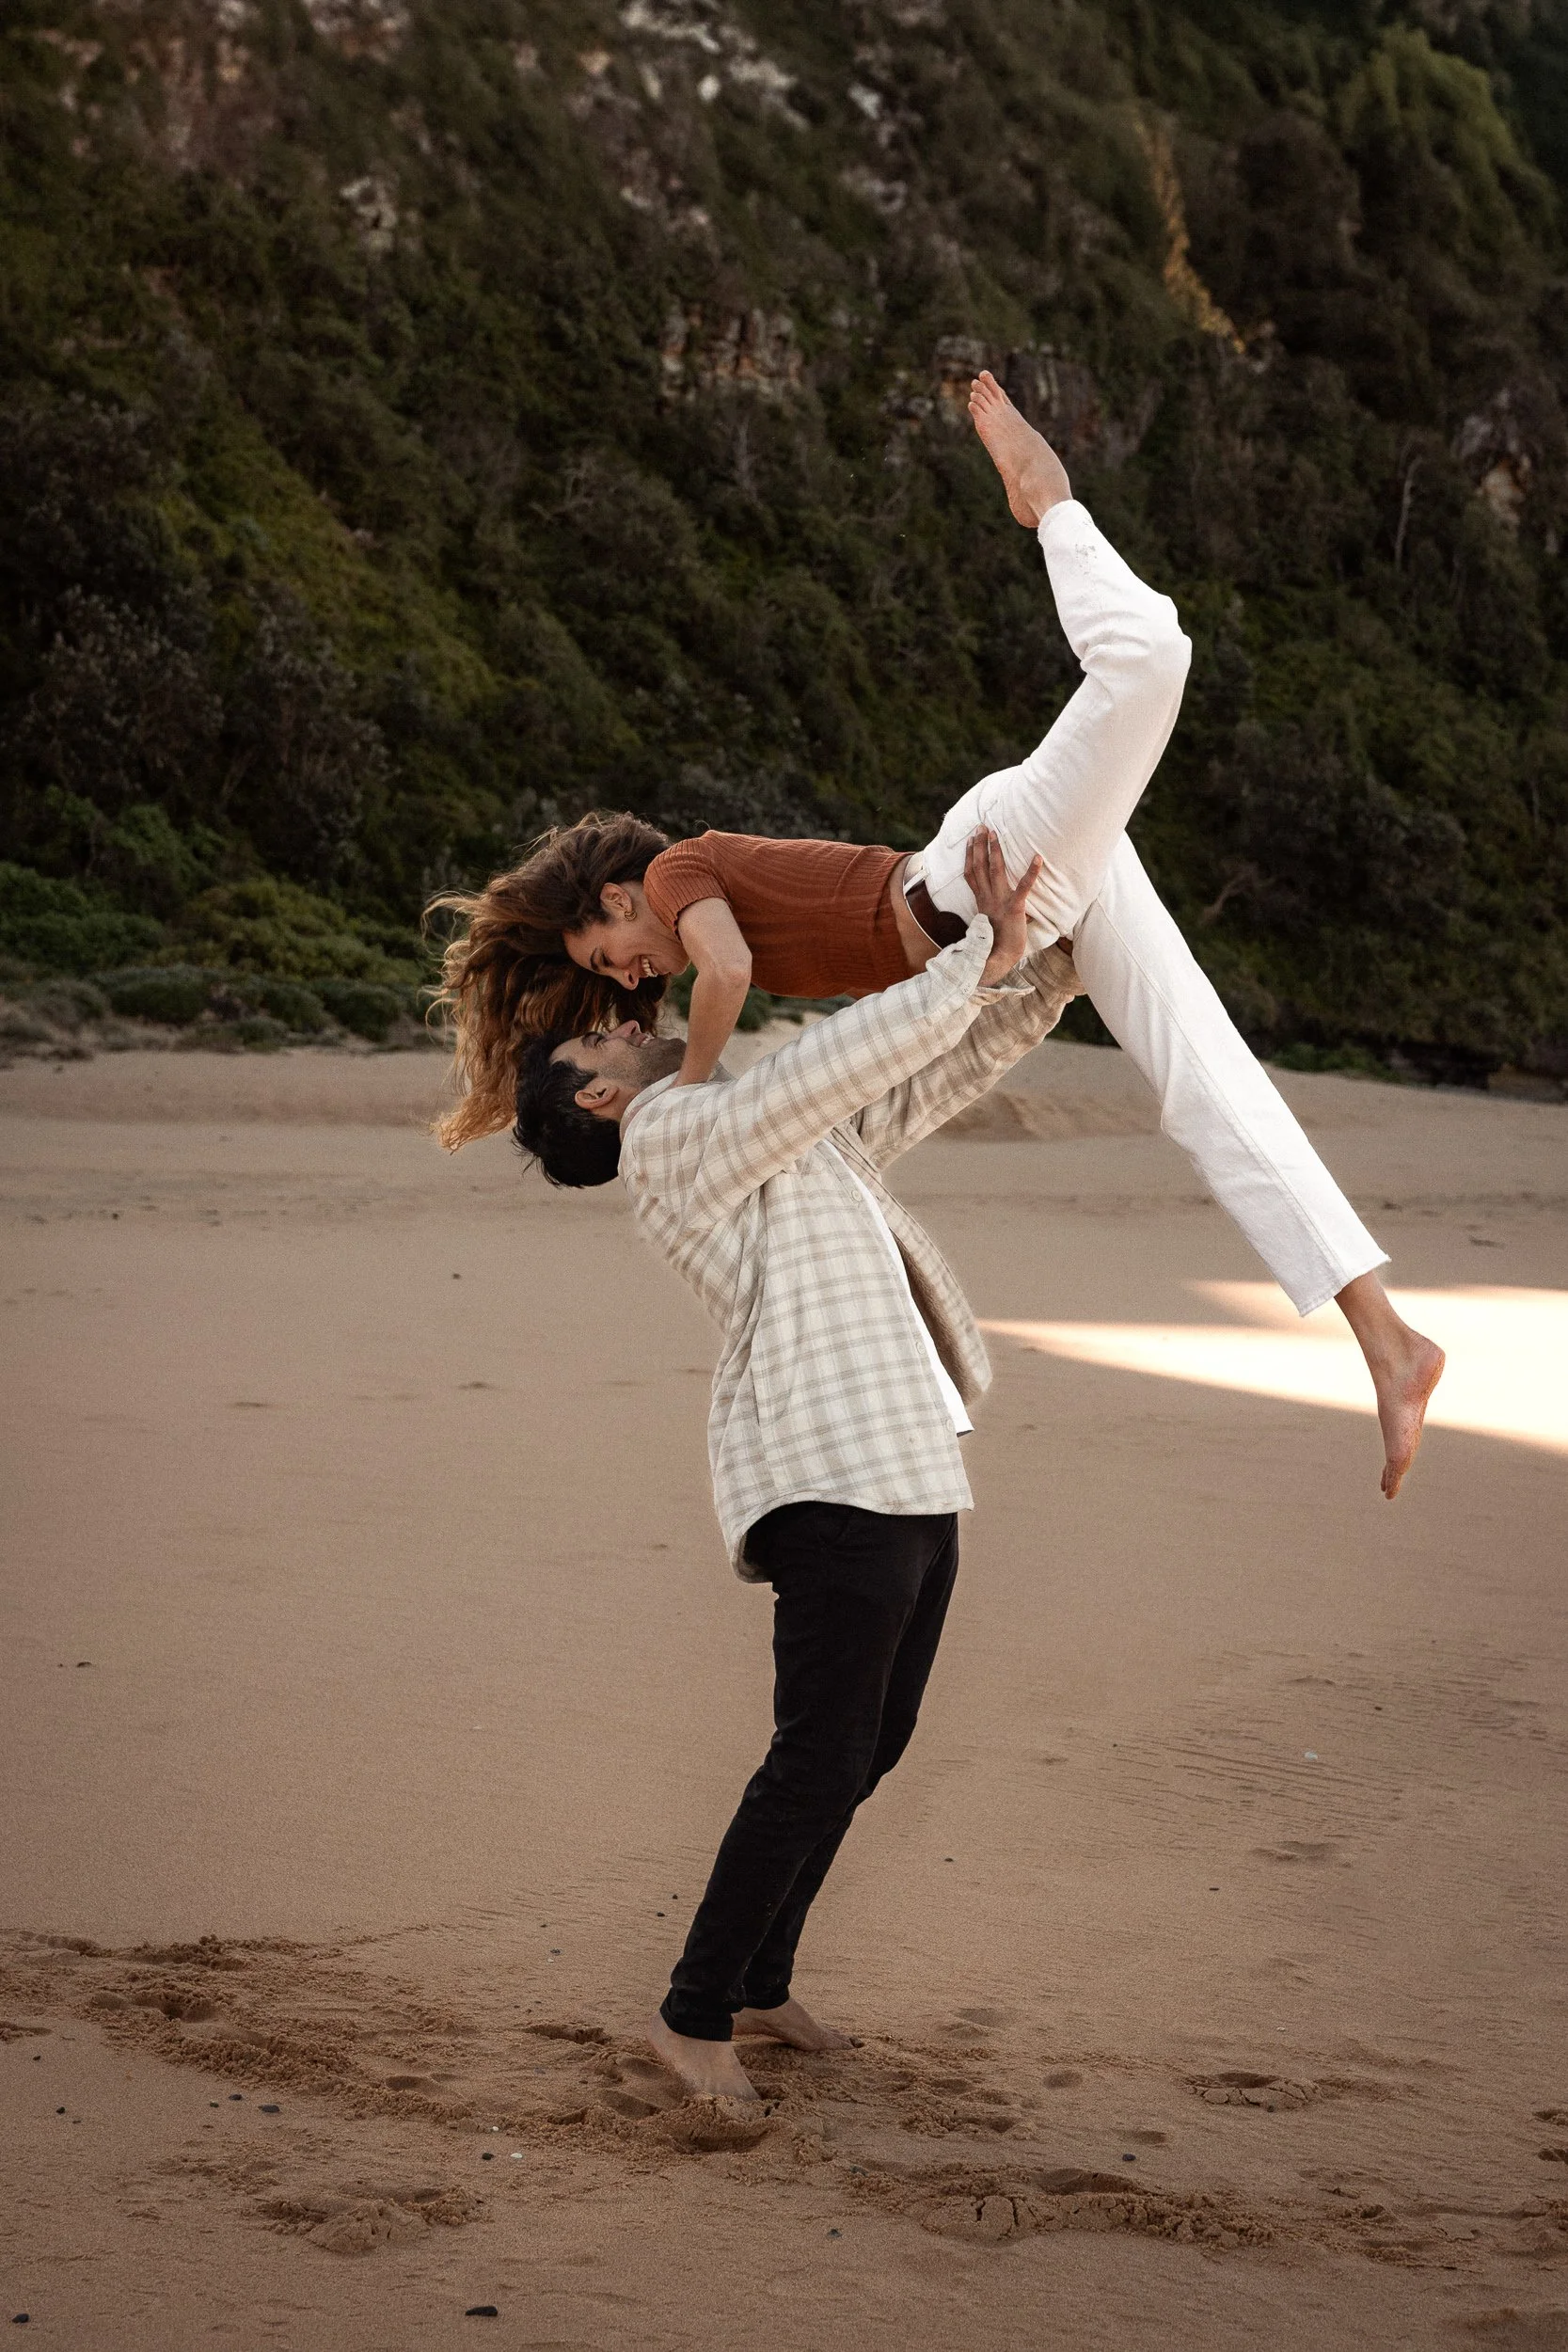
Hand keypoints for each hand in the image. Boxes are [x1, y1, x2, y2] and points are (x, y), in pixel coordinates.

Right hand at [965, 826, 1042, 983]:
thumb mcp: (988, 922)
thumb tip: (988, 903)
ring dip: (995, 851)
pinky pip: (1023, 887)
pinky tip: (1038, 858)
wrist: (1000, 960)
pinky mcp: (1015, 908)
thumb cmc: (996, 943)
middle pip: (980, 867)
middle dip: (980, 845)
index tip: (971, 839)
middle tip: (982, 826)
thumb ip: (987, 910)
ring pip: (994, 871)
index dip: (970, 856)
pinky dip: (1031, 872)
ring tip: (995, 833)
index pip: (971, 874)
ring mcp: (1000, 902)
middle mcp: (987, 899)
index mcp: (981, 902)